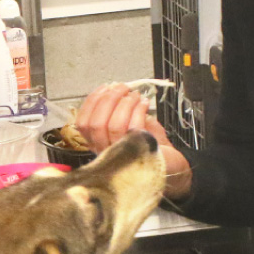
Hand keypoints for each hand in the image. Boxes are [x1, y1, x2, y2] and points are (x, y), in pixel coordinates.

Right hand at [75, 83, 192, 198]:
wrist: (170, 165)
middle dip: (109, 99)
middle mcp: (104, 153)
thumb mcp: (128, 124)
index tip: (106, 87)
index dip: (92, 102)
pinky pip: (133, 128)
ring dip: (125, 103)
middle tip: (124, 88)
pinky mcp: (138, 154)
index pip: (83, 123)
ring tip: (137, 96)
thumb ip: (116, 110)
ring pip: (114, 125)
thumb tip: (115, 89)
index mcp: (97, 145)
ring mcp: (120, 157)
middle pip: (96, 123)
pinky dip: (139, 110)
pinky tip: (145, 104)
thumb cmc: (147, 144)